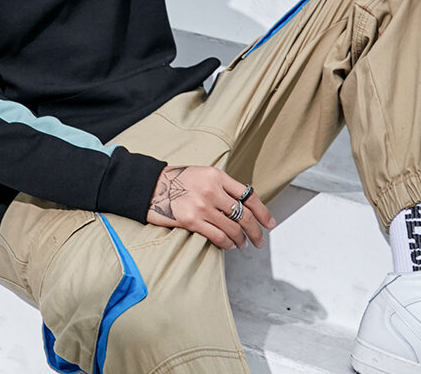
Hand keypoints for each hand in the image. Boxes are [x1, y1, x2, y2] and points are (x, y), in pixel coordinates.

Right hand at [146, 165, 275, 249]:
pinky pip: (218, 237)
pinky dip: (227, 244)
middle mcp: (212, 190)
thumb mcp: (202, 174)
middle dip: (256, 231)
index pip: (248, 195)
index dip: (263, 211)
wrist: (151, 186)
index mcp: (216, 176)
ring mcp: (202, 206)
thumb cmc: (176, 180)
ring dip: (242, 240)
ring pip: (233, 229)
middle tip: (259, 240)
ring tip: (243, 244)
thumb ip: (221, 186)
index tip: (269, 223)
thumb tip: (242, 204)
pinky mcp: (192, 221)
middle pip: (244, 215)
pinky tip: (229, 245)